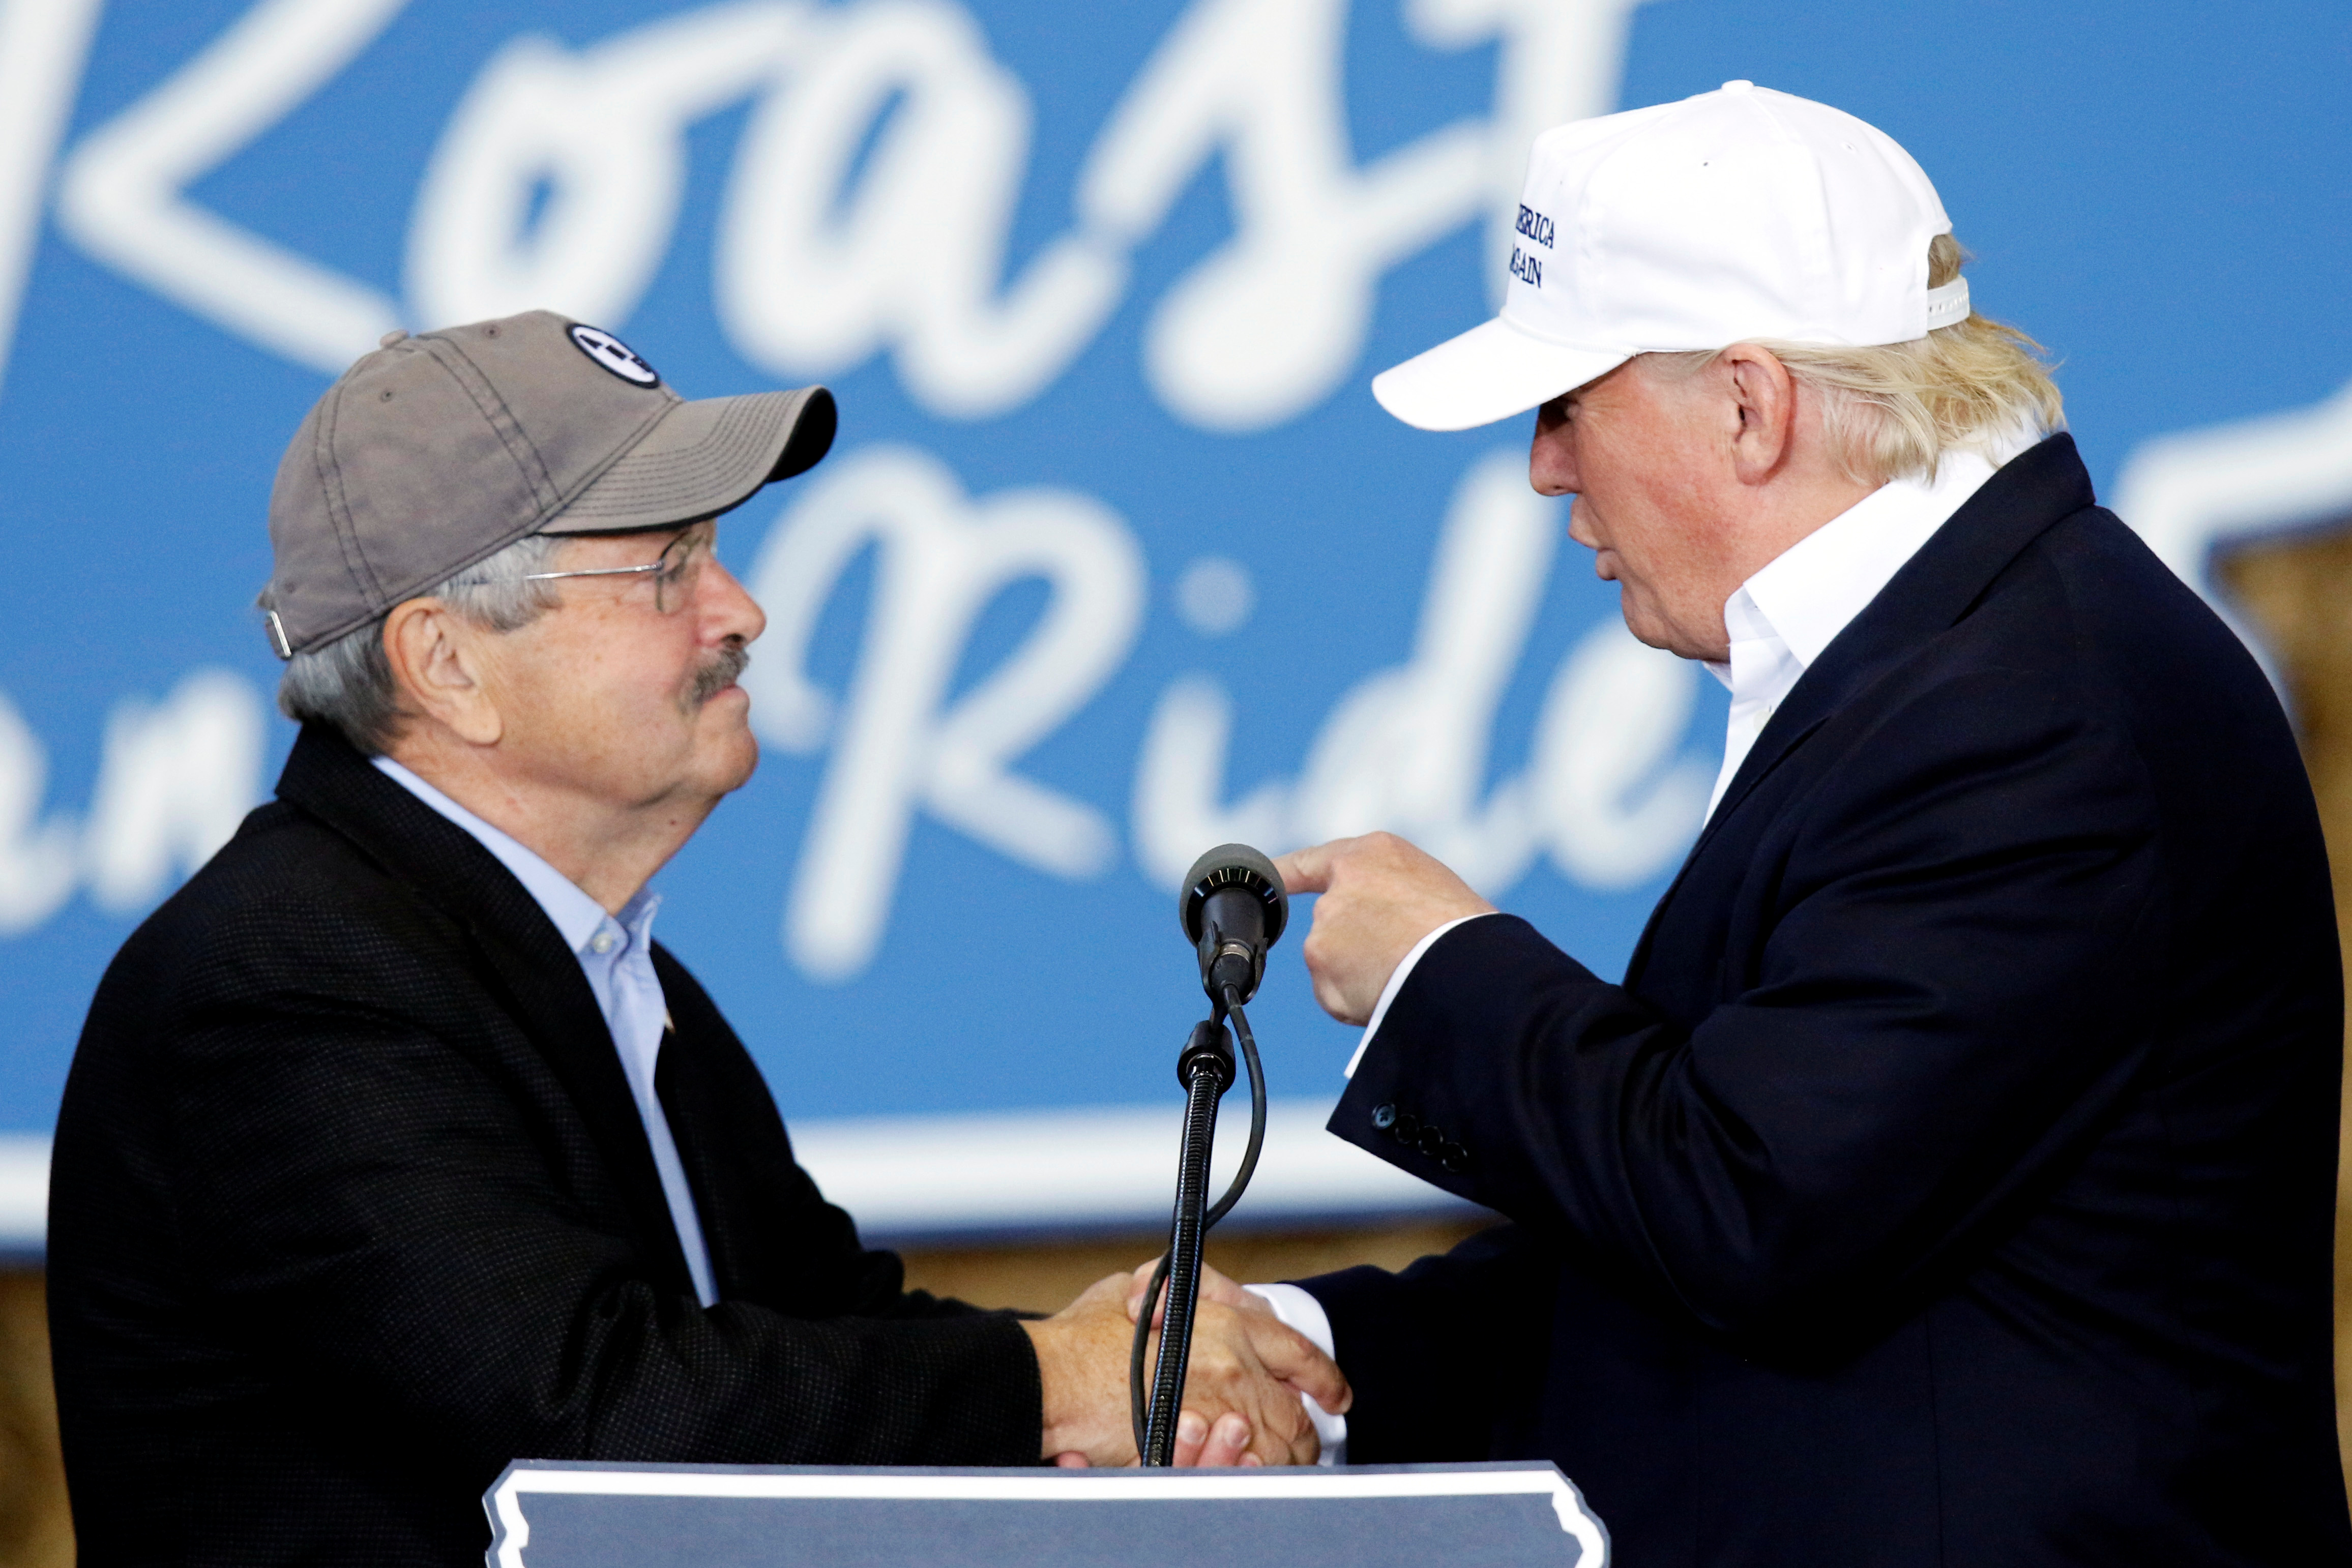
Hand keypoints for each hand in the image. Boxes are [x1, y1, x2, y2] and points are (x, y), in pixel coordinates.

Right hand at [1022, 1272, 1346, 1466]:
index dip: (1322, 1374)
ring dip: (1284, 1457)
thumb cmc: (1084, 1336)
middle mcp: (1234, 1367)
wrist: (1053, 1379)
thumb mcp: (1135, 1289)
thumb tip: (1184, 1292)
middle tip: (1309, 1438)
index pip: (1297, 1350)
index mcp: (1228, 1324)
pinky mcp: (1201, 1450)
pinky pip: (1249, 1473)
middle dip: (1304, 1428)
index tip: (1333, 1391)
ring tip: (1281, 1464)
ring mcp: (1221, 1409)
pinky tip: (1251, 1475)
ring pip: (1278, 1445)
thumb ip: (1175, 1292)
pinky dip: (1256, 1477)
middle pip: (1293, 1408)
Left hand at [1275, 833, 1493, 1024]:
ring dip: (1360, 976)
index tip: (1266, 876)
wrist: (1470, 968)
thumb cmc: (1469, 933)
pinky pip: (1336, 995)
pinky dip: (1357, 1003)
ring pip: (1334, 962)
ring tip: (1406, 977)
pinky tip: (1390, 994)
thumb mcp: (1432, 889)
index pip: (1315, 861)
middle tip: (1403, 960)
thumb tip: (1379, 930)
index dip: (1287, 872)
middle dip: (1356, 947)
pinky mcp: (1321, 965)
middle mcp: (1340, 885)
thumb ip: (1391, 896)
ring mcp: (1325, 925)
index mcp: (1373, 854)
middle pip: (1332, 924)